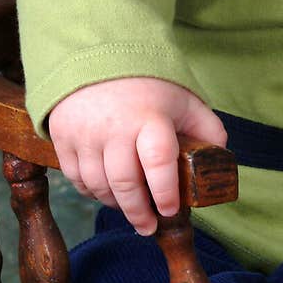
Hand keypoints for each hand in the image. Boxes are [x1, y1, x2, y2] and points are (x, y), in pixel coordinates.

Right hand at [48, 77, 227, 234]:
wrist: (99, 57)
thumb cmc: (149, 84)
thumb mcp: (185, 99)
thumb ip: (207, 128)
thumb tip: (220, 161)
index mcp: (150, 116)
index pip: (159, 161)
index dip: (166, 191)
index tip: (171, 210)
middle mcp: (114, 127)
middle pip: (125, 183)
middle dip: (139, 211)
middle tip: (150, 226)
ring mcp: (85, 133)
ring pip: (98, 186)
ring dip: (116, 204)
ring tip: (131, 209)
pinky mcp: (62, 137)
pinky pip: (76, 178)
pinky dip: (92, 191)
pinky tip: (107, 192)